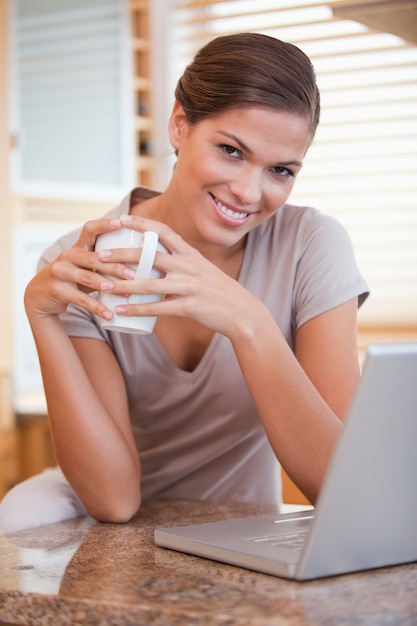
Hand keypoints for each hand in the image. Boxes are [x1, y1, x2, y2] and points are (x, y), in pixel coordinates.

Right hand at [24, 217, 132, 320]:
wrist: (40, 296)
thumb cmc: (72, 280)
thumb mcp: (85, 269)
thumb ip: (104, 265)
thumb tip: (141, 265)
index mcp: (77, 248)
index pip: (90, 229)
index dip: (104, 225)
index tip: (121, 222)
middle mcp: (67, 256)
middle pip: (94, 257)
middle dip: (115, 266)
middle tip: (134, 274)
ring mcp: (60, 272)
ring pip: (88, 278)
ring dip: (108, 286)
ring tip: (126, 294)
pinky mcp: (57, 290)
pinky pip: (81, 299)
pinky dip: (97, 308)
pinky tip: (110, 315)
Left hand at [97, 214, 262, 339]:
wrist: (241, 312)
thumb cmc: (217, 290)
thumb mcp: (201, 268)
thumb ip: (180, 261)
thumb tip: (154, 257)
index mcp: (190, 253)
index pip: (162, 231)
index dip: (140, 223)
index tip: (119, 219)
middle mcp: (188, 266)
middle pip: (149, 256)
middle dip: (121, 255)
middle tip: (100, 256)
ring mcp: (189, 286)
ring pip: (148, 284)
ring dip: (122, 286)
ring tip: (103, 286)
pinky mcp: (189, 306)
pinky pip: (157, 308)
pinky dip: (137, 309)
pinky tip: (121, 311)